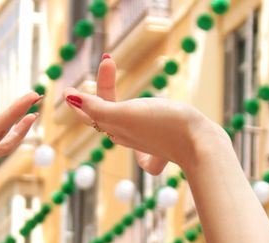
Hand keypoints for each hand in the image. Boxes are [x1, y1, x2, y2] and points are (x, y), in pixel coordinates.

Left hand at [63, 55, 223, 173]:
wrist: (198, 143)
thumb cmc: (163, 125)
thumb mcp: (126, 114)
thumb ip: (97, 108)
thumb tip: (69, 98)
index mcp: (117, 129)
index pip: (94, 108)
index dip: (95, 85)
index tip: (104, 59)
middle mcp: (129, 138)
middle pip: (105, 117)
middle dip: (104, 89)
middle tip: (108, 60)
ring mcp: (148, 144)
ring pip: (123, 130)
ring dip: (115, 112)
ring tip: (112, 100)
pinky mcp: (166, 148)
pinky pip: (148, 157)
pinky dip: (143, 155)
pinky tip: (143, 157)